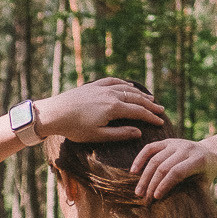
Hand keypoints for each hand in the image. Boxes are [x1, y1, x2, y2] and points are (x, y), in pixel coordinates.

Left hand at [35, 78, 165, 142]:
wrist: (54, 113)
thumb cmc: (75, 128)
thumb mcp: (99, 136)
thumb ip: (121, 134)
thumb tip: (139, 132)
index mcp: (114, 108)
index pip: (139, 112)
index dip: (152, 117)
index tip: (161, 122)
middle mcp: (111, 94)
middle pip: (136, 98)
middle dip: (151, 105)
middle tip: (161, 110)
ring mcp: (102, 88)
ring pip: (127, 88)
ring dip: (140, 94)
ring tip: (150, 99)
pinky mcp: (93, 85)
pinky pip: (113, 81)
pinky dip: (124, 84)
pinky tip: (129, 86)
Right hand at [132, 137, 216, 199]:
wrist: (211, 154)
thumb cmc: (206, 175)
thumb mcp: (204, 184)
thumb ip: (192, 191)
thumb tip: (173, 206)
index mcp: (198, 160)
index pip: (177, 172)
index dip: (164, 185)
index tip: (156, 198)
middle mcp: (186, 148)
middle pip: (163, 166)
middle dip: (152, 184)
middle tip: (145, 199)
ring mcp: (176, 143)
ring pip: (154, 159)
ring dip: (144, 177)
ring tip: (138, 192)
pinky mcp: (167, 141)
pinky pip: (150, 148)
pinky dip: (140, 159)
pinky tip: (133, 171)